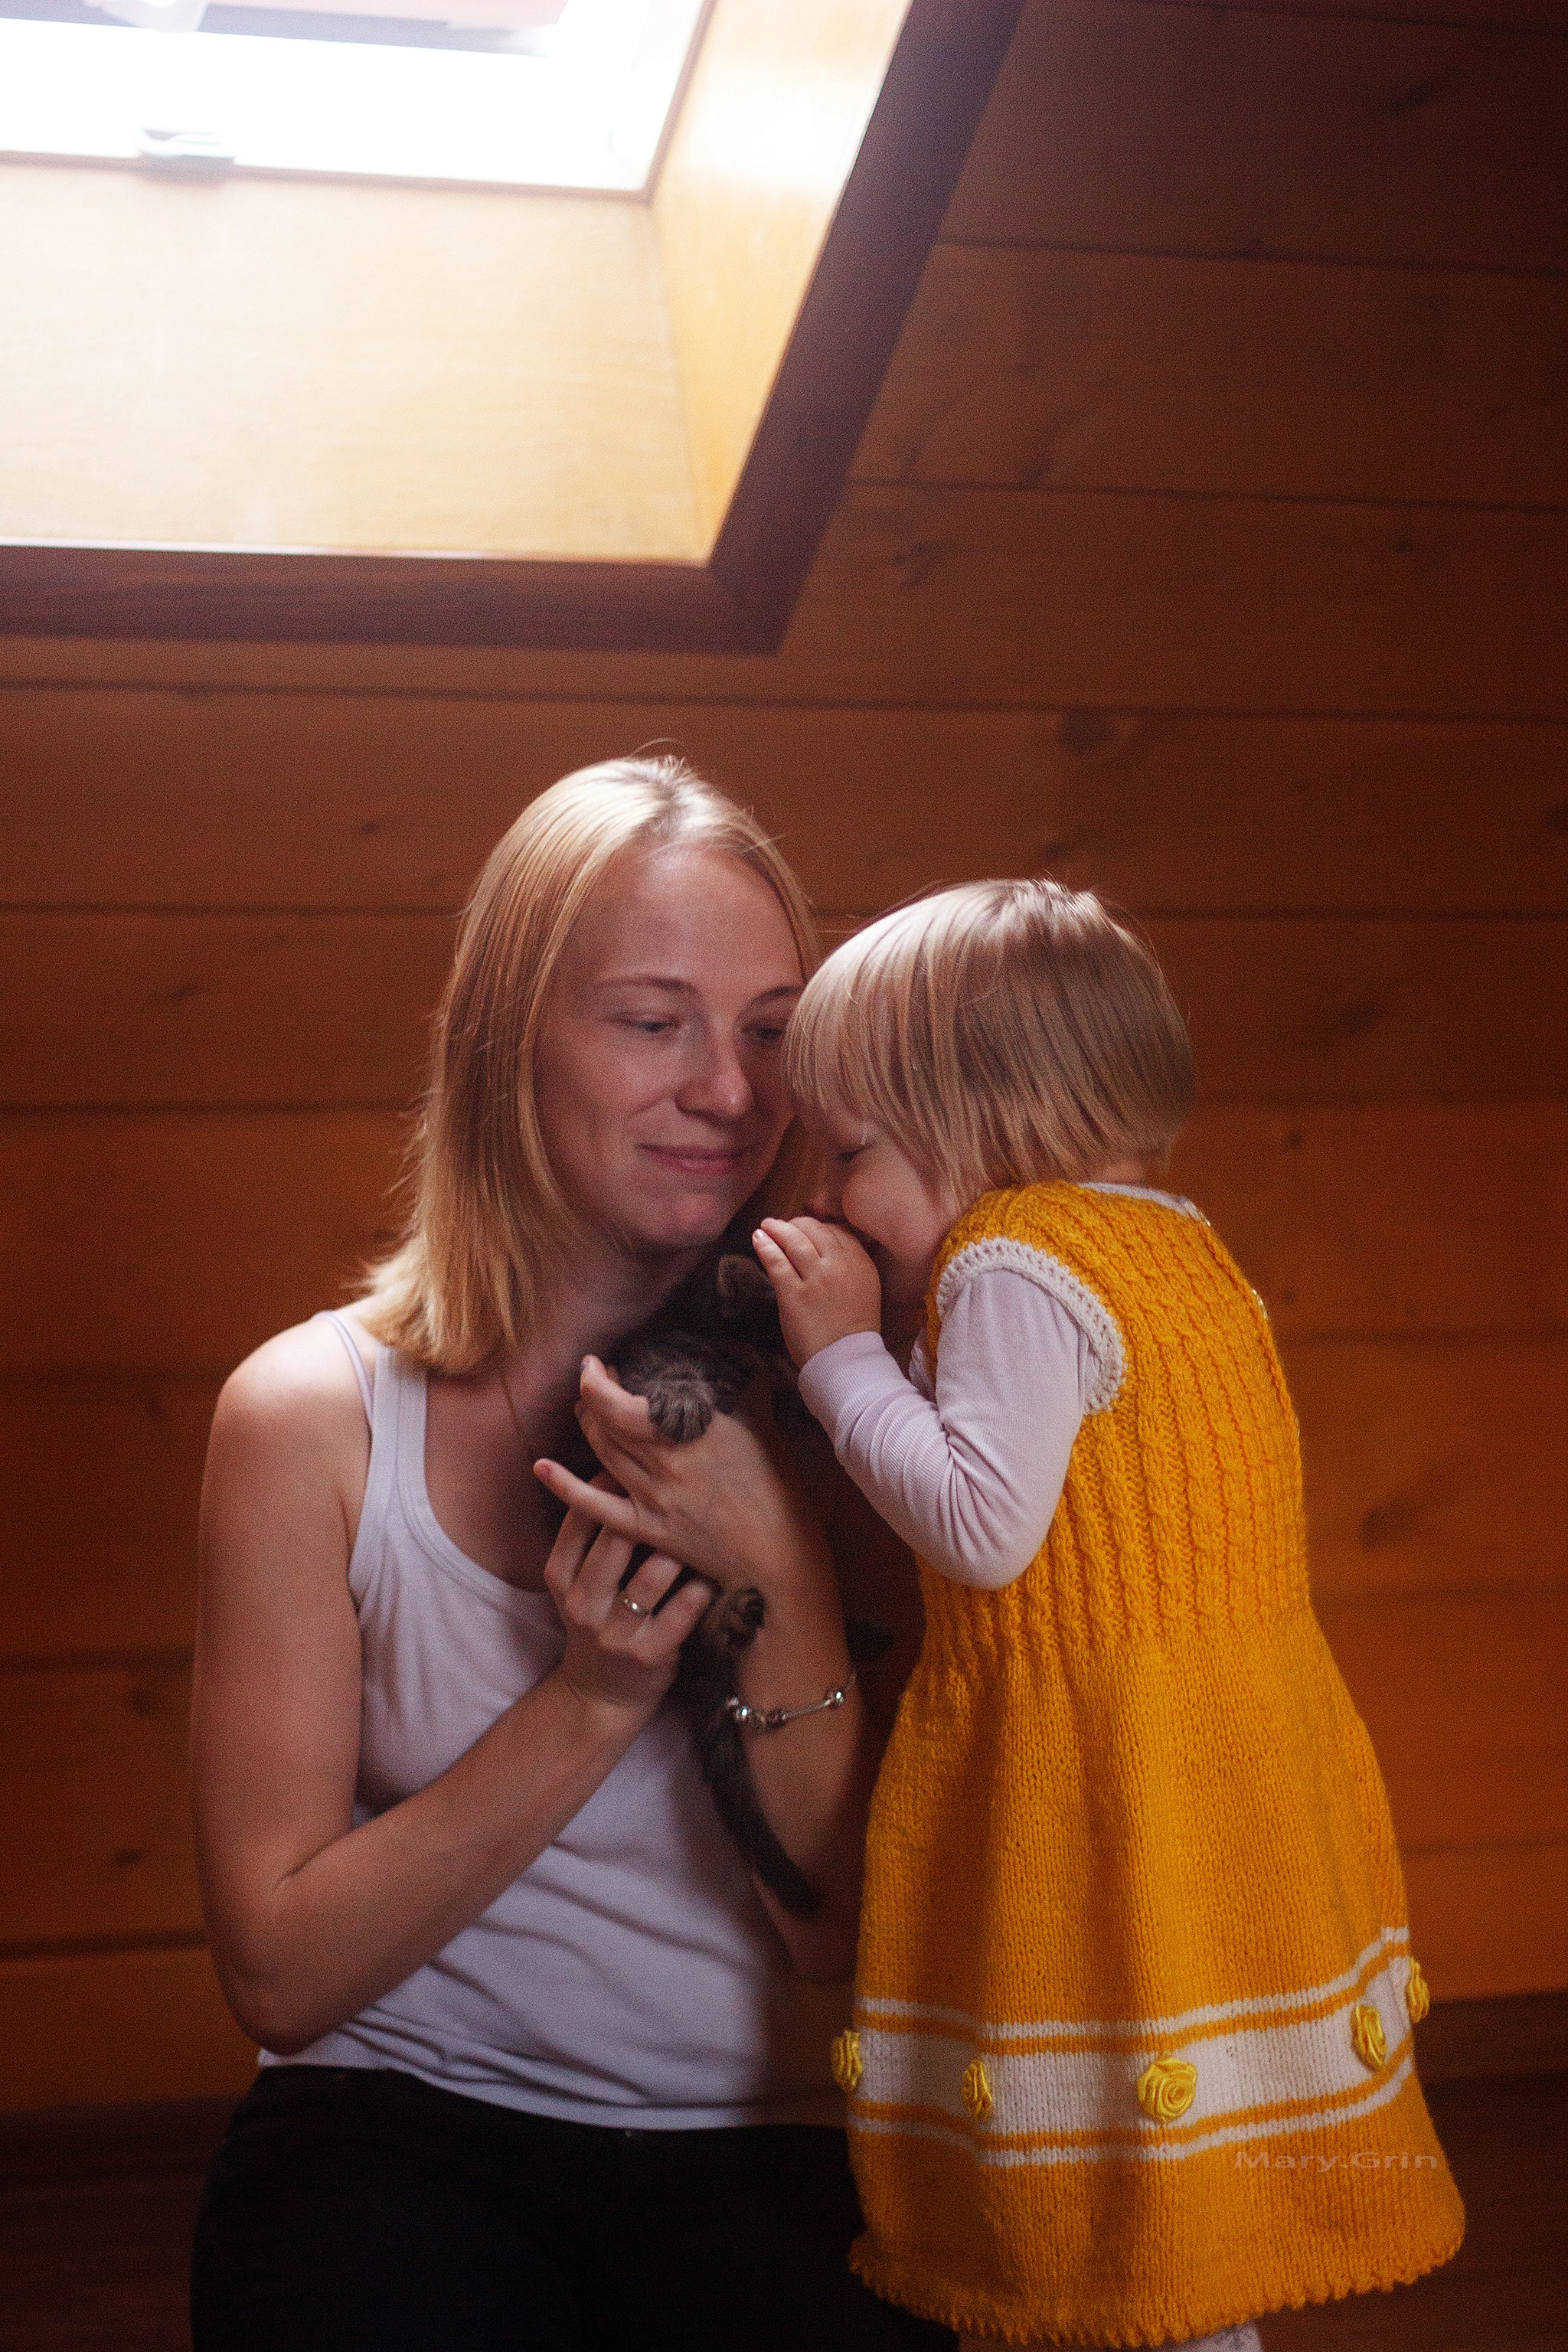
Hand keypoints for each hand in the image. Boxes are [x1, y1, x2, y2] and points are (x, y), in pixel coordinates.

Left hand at [534, 1360, 831, 1597]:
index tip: (597, 1364)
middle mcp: (666, 1460)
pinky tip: (541, 1466)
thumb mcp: (763, 1421)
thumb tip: (731, 1348)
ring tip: (585, 1409)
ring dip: (586, 1426)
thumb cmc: (778, 1485)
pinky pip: (593, 1506)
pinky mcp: (647, 1529)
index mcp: (693, 1429)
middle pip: (605, 1422)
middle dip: (592, 1396)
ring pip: (600, 1453)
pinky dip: (563, 1485)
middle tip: (594, 1380)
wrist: (778, 1556)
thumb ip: (743, 1381)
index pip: (622, 1401)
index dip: (598, 1379)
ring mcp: (652, 1496)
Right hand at [543, 1485, 713, 1722]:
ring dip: (679, 1549)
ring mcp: (614, 1632)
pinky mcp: (647, 1655)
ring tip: (702, 1527)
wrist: (601, 1692)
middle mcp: (581, 1605)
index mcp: (560, 1578)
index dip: (607, 1489)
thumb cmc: (600, 1618)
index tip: (637, 1469)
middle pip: (613, 1543)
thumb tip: (621, 1469)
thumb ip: (593, 1536)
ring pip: (651, 1577)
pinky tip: (714, 1572)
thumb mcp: (579, 1582)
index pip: (578, 1522)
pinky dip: (700, 1587)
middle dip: (647, 1513)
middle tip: (679, 1488)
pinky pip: (682, 1612)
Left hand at [752, 1216, 882, 1367]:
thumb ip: (851, 1268)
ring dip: (777, 1229)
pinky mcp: (793, 1293)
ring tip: (767, 1225)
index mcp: (861, 1264)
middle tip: (783, 1225)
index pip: (838, 1232)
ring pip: (794, 1241)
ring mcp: (816, 1278)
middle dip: (797, 1224)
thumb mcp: (865, 1290)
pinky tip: (758, 1238)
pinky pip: (776, 1262)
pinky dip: (765, 1246)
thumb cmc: (854, 1330)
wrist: (846, 1359)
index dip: (819, 1227)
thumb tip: (827, 1250)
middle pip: (815, 1230)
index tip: (806, 1229)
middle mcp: (840, 1265)